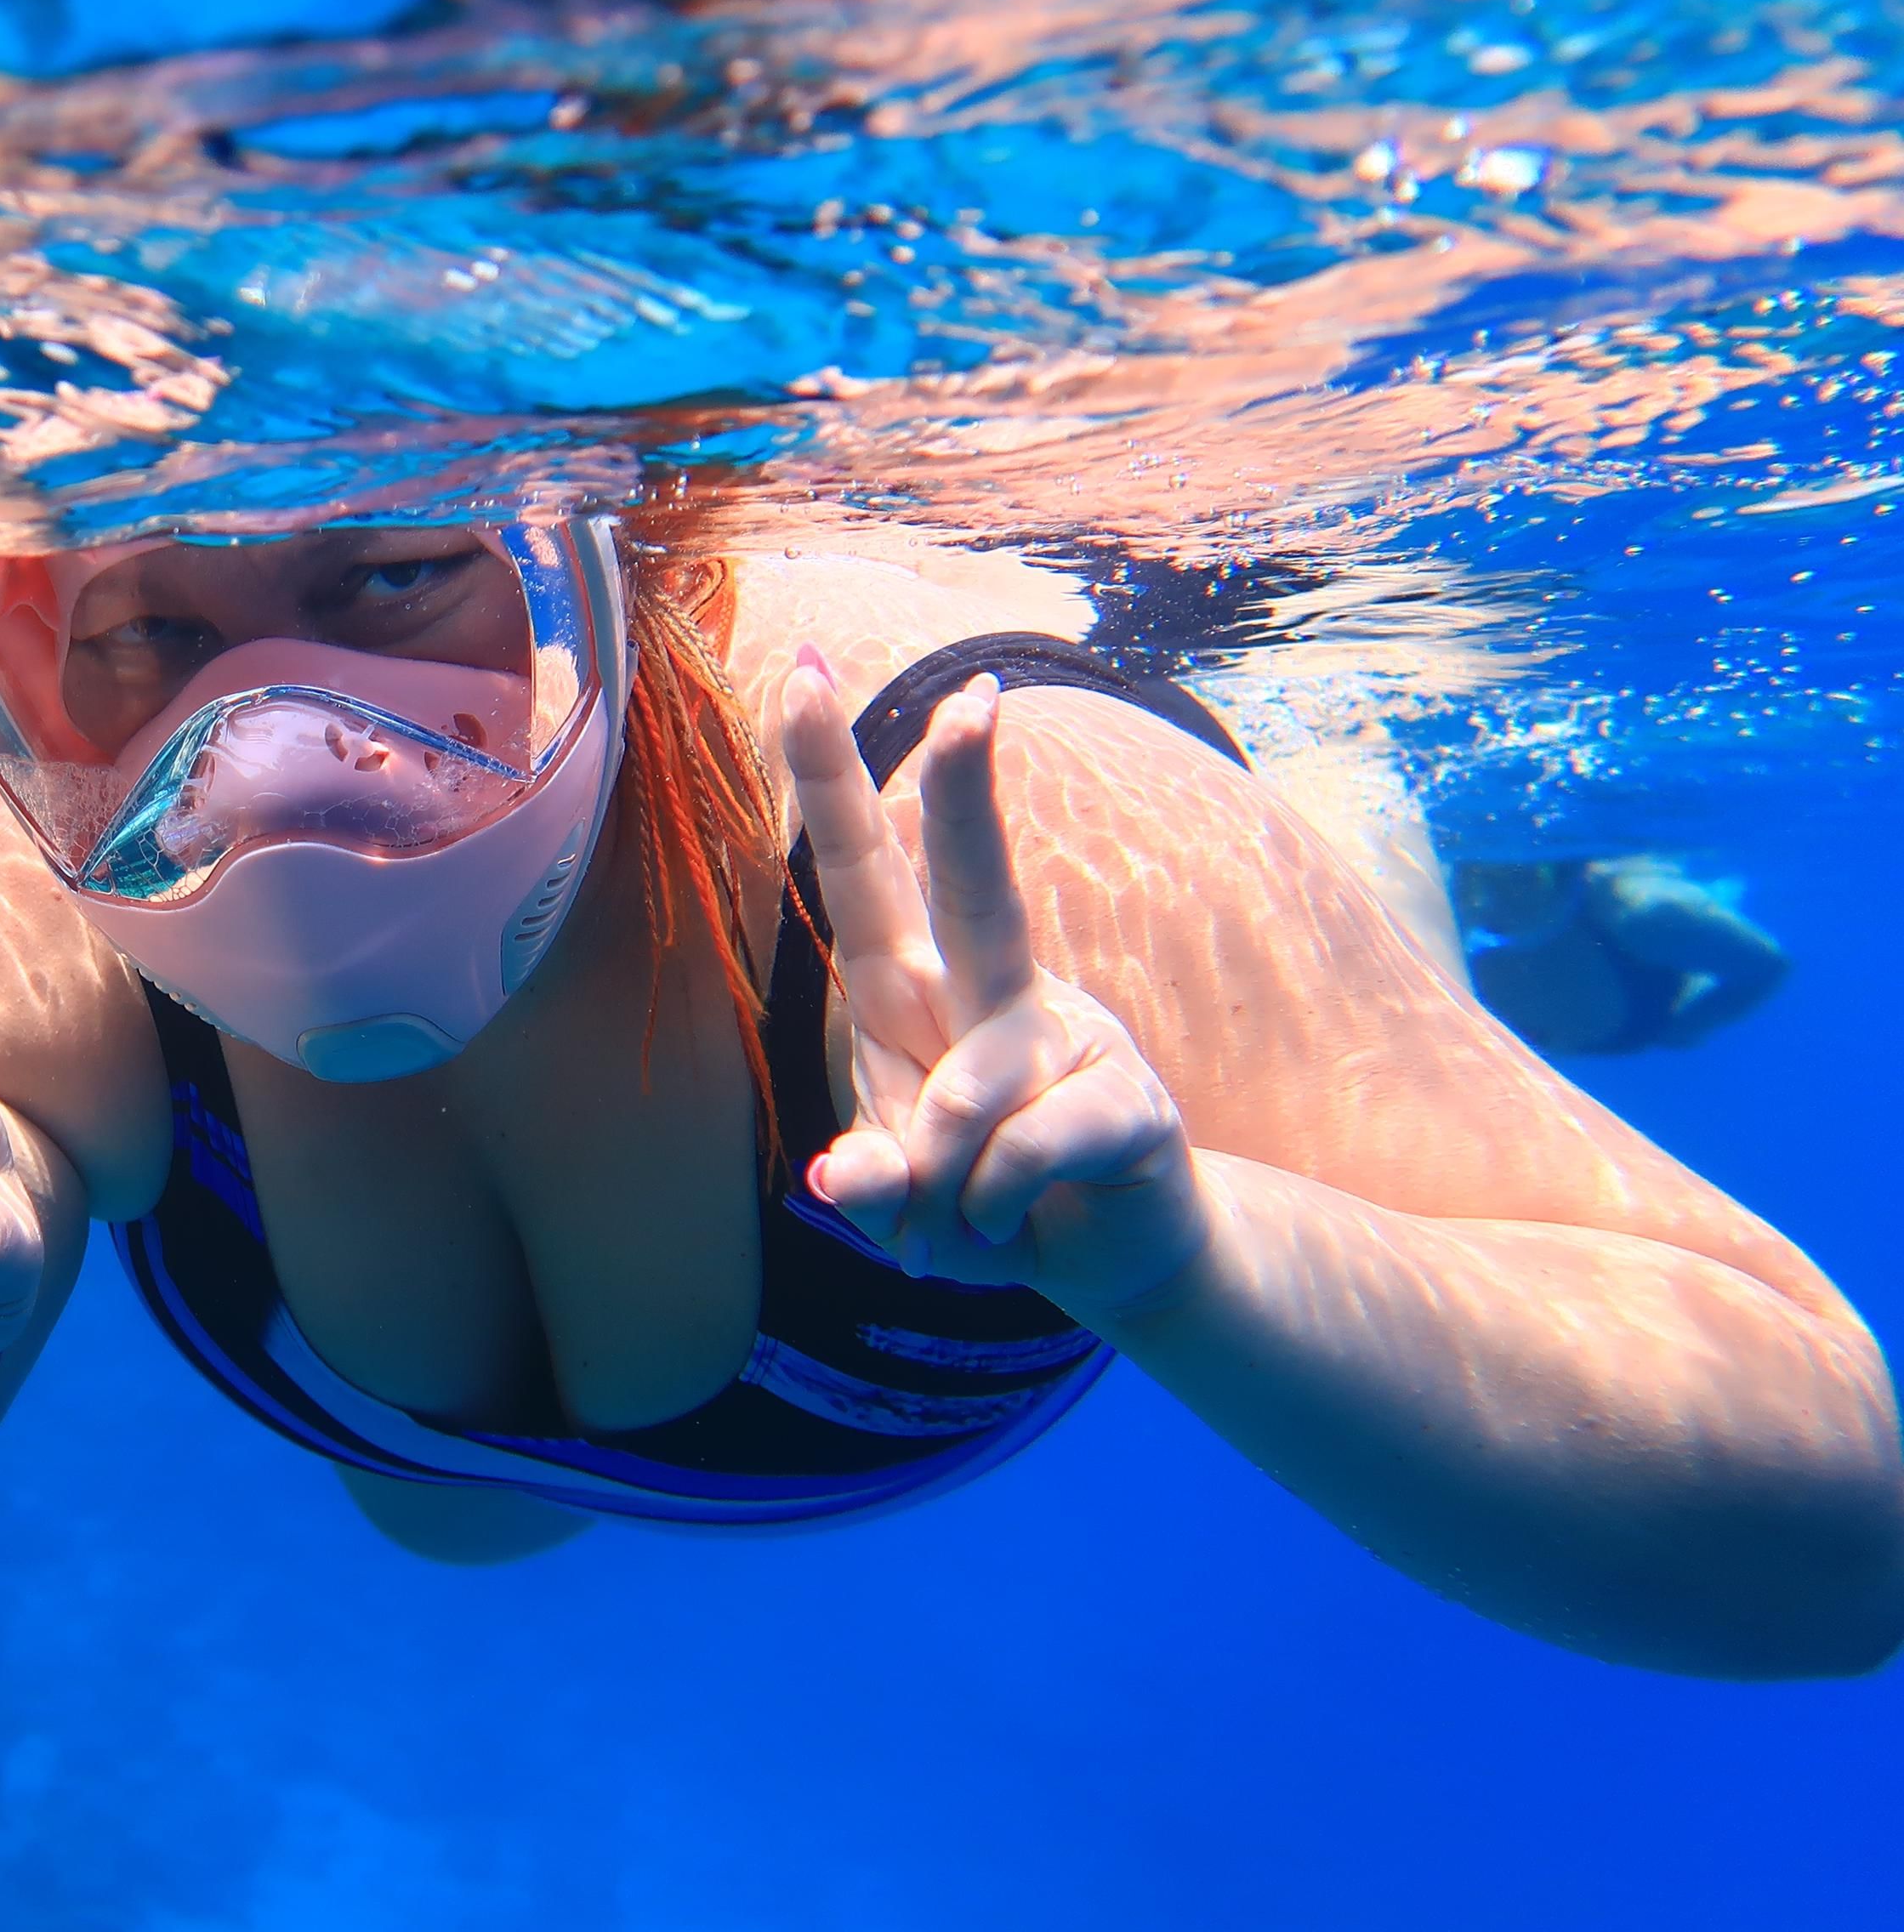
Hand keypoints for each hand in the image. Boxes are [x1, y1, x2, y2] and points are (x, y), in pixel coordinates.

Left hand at [774, 650, 1210, 1318]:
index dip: (830, 778)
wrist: (1110, 1257)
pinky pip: (1020, 1159)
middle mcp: (995, 991)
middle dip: (963, 796)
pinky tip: (1010, 1225)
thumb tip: (845, 1176)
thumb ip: (868, 1177)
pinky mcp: (1129, 1104)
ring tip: (954, 1223)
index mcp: (919, 988)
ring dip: (935, 1186)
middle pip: (976, 883)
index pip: (863, 870)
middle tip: (971, 701)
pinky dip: (987, 1215)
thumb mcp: (899, 1194)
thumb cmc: (979, 1194)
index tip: (802, 675)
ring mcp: (1071, 1039)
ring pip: (968, 1091)